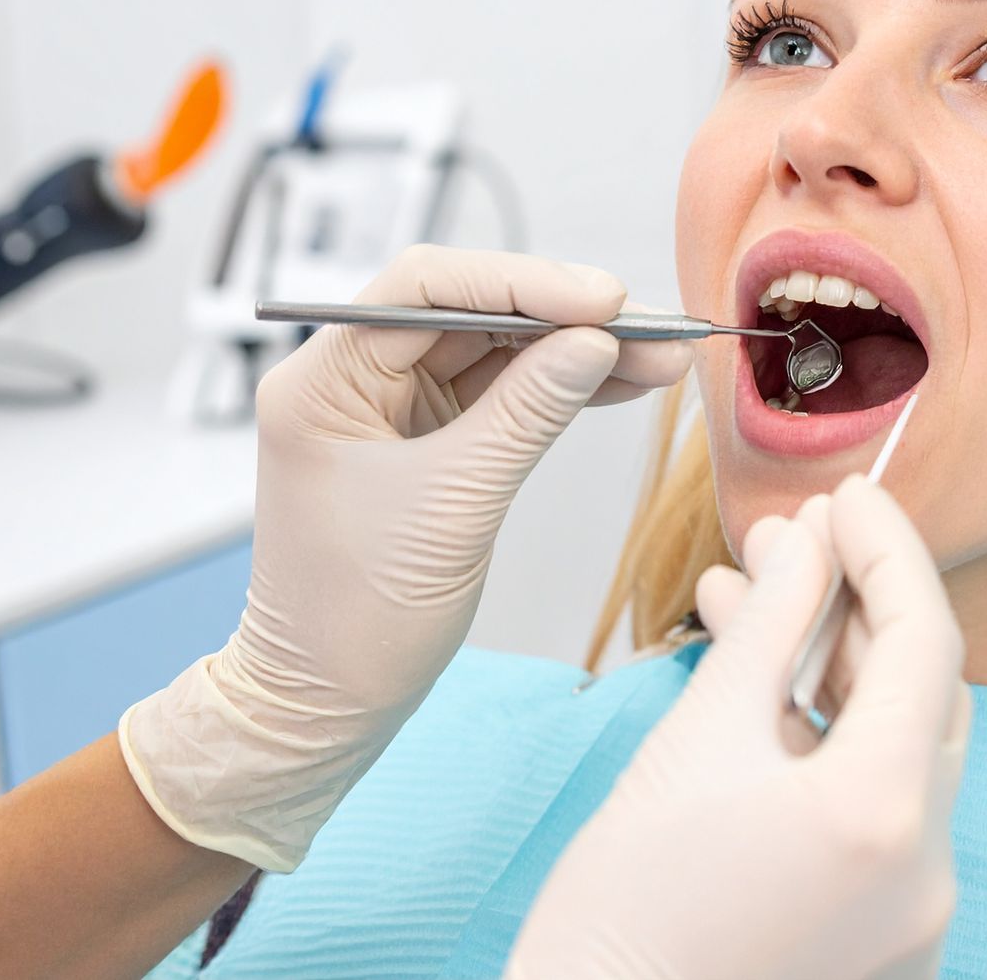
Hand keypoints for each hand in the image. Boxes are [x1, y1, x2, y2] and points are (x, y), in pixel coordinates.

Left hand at [120, 246, 690, 871]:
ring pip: (497, 350)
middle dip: (564, 315)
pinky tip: (625, 382)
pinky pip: (504, 394)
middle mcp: (354, 379)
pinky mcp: (430, 442)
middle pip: (470, 311)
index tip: (604, 301)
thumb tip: (597, 341)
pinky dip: (562, 389)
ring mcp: (393, 409)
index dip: (520, 281)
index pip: (424, 288)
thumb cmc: (359, 617)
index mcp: (324, 380)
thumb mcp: (453, 505)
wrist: (327, 704)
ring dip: (577, 350)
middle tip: (651, 326)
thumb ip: (526, 412)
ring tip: (662, 356)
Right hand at [507, 474, 971, 979]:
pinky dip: (831, 744)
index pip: (924, 637)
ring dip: (833, 669)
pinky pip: (879, 812)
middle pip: (921, 693)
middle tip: (793, 540)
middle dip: (857, 604)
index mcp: (887, 812)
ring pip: (897, 749)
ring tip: (751, 599)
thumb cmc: (623, 911)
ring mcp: (915, 917)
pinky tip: (761, 693)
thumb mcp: (698, 739)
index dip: (885, 548)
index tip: (846, 493)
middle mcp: (927, 870)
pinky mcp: (889, 943)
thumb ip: (770, 626)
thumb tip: (806, 540)